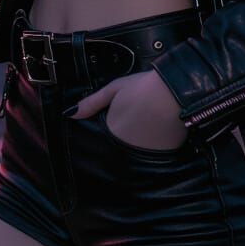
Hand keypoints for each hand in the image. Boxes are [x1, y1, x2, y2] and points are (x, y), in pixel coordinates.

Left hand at [64, 69, 187, 151]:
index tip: (117, 123)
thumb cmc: (143, 87)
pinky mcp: (163, 158)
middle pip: (118, 150)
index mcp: (111, 132)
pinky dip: (153, 147)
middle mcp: (125, 149)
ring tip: (147, 127)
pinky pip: (153, 155)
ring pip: (135, 154)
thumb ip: (92, 103)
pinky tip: (158, 132)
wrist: (174, 92)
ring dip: (137, 145)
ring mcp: (144, 155)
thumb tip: (70, 113)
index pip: (102, 141)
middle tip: (134, 123)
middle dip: (122, 141)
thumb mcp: (115, 88)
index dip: (109, 131)